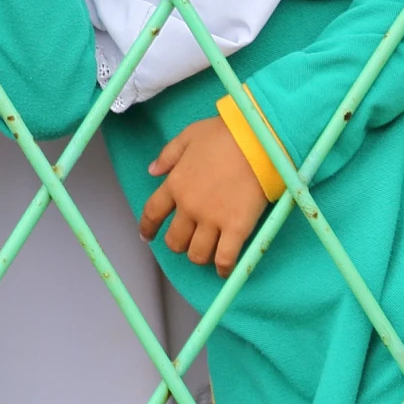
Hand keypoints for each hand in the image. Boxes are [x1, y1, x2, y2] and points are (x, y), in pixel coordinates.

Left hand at [139, 117, 269, 275]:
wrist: (256, 139)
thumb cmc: (224, 134)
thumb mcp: (188, 136)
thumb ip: (168, 155)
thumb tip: (152, 171)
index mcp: (175, 184)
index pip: (152, 213)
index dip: (148, 228)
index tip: (147, 237)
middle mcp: (189, 206)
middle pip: (175, 240)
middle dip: (178, 244)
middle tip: (187, 241)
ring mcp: (212, 219)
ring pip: (197, 253)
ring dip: (199, 256)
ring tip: (207, 253)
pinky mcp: (236, 228)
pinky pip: (225, 258)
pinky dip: (223, 268)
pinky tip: (224, 269)